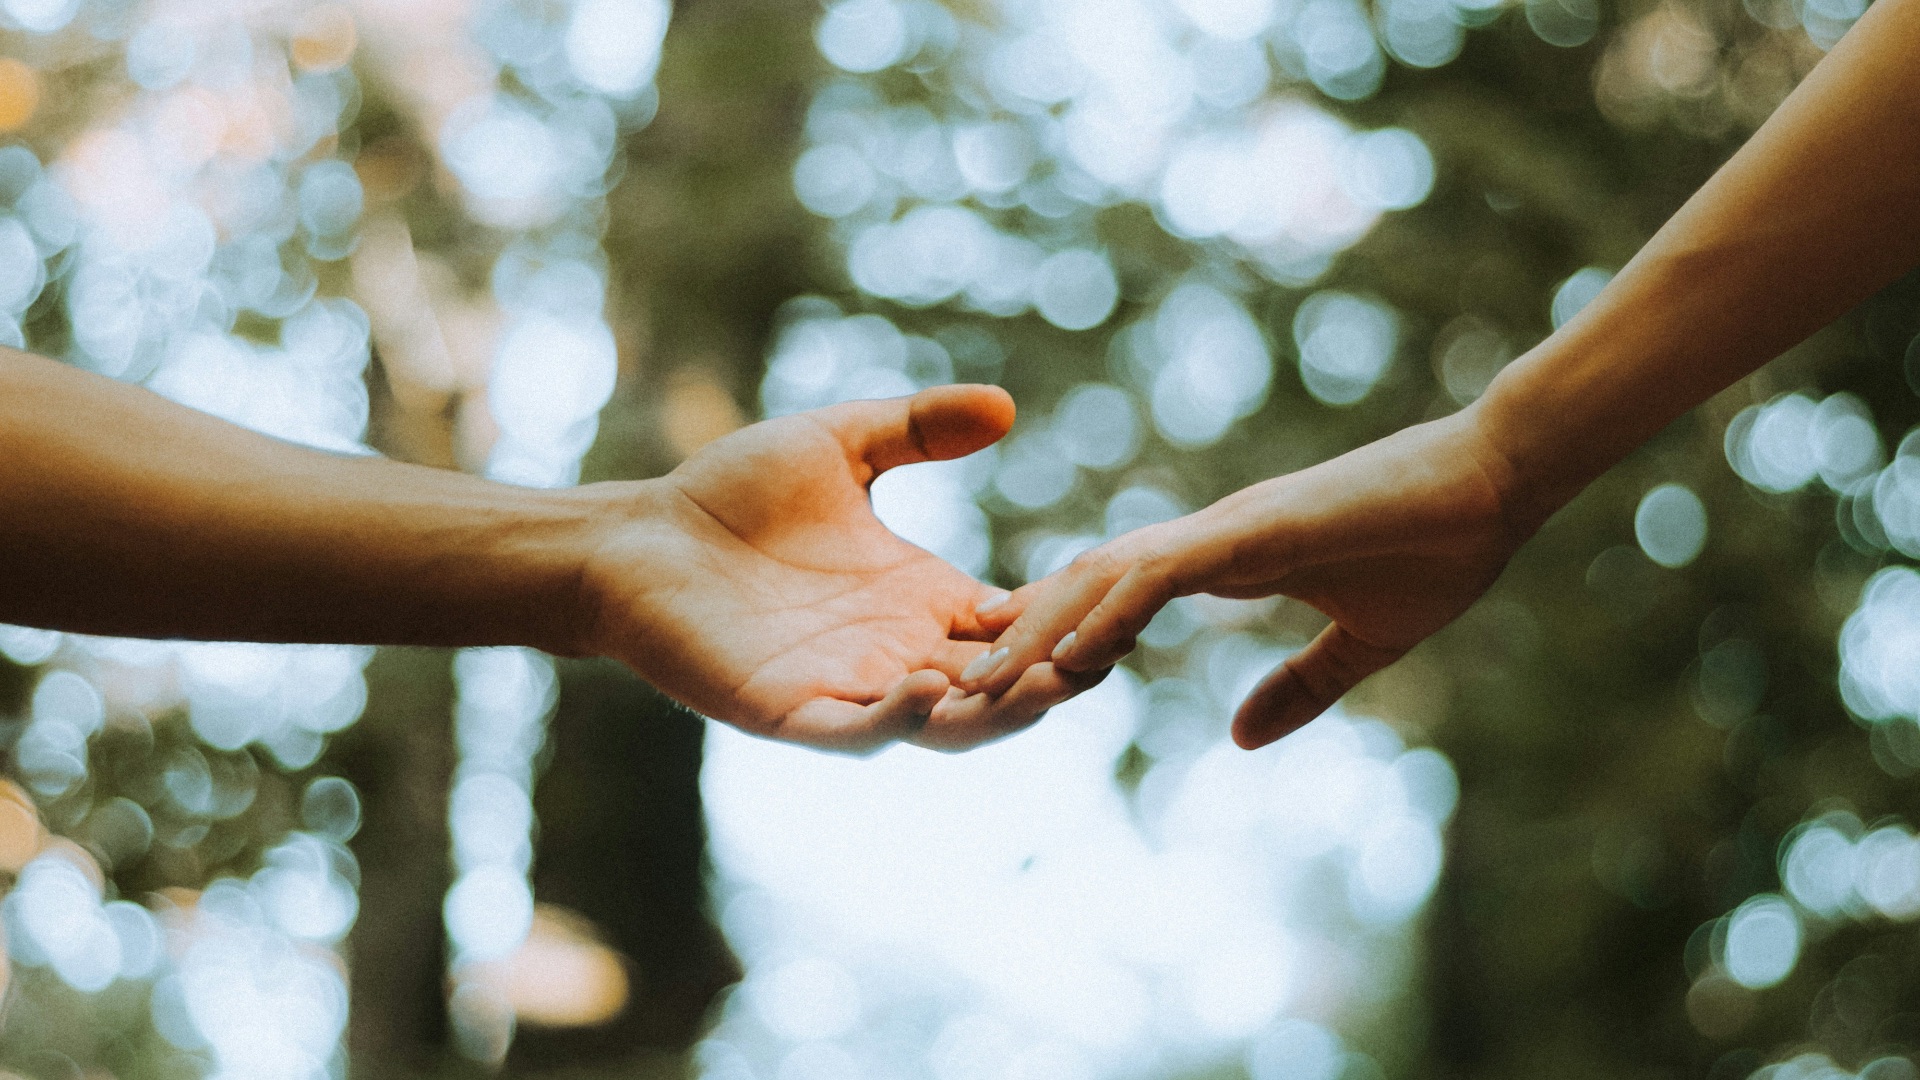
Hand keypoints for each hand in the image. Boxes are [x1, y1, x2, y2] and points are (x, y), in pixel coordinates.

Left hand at [578, 385, 1103, 750]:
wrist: (637, 537)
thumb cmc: (729, 494)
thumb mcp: (842, 445)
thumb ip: (920, 428)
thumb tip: (1006, 405)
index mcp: (921, 600)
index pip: (1016, 626)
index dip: (1067, 620)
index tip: (1124, 599)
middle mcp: (898, 652)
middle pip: (1000, 686)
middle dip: (1053, 679)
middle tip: (1105, 656)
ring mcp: (849, 689)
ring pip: (946, 724)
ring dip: (998, 714)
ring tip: (1042, 684)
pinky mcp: (791, 712)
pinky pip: (859, 731)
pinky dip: (897, 722)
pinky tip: (924, 686)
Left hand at [960, 410, 1529, 748]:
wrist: (1499, 480)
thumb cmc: (1439, 548)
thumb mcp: (1364, 643)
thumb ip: (1301, 686)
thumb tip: (1243, 737)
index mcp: (1224, 561)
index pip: (1116, 596)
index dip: (1058, 635)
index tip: (1009, 682)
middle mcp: (1206, 540)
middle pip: (1087, 586)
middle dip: (1021, 637)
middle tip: (954, 687)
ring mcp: (1226, 531)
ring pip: (1106, 578)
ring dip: (1042, 631)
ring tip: (981, 681)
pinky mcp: (1256, 532)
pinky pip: (1164, 575)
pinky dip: (1113, 613)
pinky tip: (1071, 657)